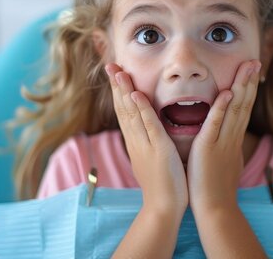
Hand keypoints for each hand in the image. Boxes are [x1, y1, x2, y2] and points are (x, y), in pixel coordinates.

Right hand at [105, 63, 188, 214]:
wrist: (163, 208)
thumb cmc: (163, 185)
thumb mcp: (152, 158)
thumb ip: (149, 142)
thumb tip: (147, 129)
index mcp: (136, 141)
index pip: (125, 112)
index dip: (119, 92)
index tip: (115, 73)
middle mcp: (136, 140)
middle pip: (123, 108)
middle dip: (116, 86)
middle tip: (110, 65)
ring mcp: (145, 144)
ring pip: (132, 113)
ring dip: (125, 91)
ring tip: (119, 72)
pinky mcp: (158, 150)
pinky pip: (149, 126)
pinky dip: (142, 109)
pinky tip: (136, 95)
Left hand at [186, 60, 261, 212]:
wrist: (215, 209)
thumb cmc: (215, 188)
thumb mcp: (225, 162)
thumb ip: (226, 147)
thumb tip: (229, 139)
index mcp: (233, 140)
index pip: (243, 109)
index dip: (248, 89)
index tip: (251, 72)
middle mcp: (232, 138)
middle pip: (244, 105)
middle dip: (249, 82)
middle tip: (255, 61)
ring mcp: (222, 142)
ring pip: (235, 110)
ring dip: (241, 87)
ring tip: (247, 67)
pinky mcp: (209, 149)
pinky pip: (217, 126)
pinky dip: (222, 109)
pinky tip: (227, 93)